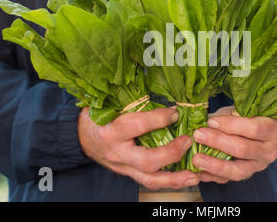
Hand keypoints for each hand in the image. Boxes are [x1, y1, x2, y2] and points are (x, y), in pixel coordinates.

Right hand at [78, 107, 198, 189]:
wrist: (82, 138)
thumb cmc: (98, 118)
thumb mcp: (109, 105)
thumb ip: (132, 102)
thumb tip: (161, 93)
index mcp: (110, 131)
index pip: (137, 126)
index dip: (158, 119)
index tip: (175, 112)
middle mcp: (117, 153)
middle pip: (147, 160)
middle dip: (171, 153)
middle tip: (188, 141)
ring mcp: (123, 167)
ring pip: (150, 179)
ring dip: (175, 178)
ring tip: (194, 175)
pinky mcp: (129, 174)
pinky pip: (150, 182)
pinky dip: (169, 181)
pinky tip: (185, 178)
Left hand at [192, 106, 276, 183]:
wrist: (270, 135)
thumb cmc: (255, 117)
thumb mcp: (248, 110)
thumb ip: (231, 114)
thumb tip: (207, 120)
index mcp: (273, 130)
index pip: (253, 128)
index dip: (231, 125)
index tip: (211, 121)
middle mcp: (268, 151)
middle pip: (242, 149)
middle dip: (218, 142)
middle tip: (198, 135)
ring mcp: (259, 165)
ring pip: (237, 170)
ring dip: (214, 165)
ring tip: (197, 159)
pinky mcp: (248, 174)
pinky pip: (229, 179)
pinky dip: (213, 176)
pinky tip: (199, 172)